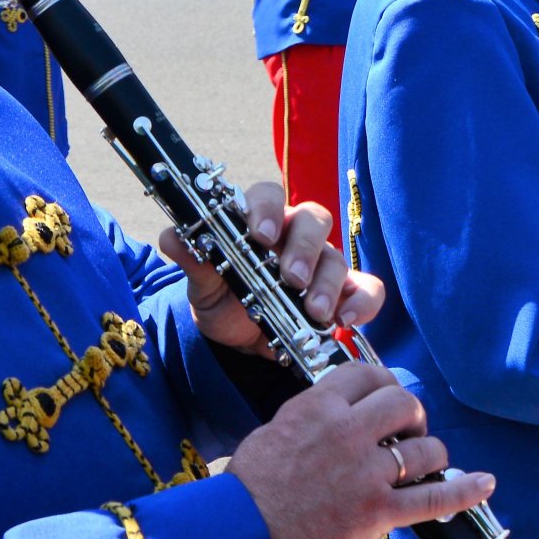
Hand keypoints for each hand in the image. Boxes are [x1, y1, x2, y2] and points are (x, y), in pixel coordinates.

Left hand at [157, 182, 384, 355]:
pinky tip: (343, 322)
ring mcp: (323, 265)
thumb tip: (172, 237)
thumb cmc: (225, 300)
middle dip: (303, 248)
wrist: (238, 342)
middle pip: (313, 219)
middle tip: (290, 277)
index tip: (258, 235)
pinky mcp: (344, 294)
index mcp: (261, 224)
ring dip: (327, 284)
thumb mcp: (204, 285)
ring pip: (337, 257)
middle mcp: (297, 237)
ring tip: (314, 313)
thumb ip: (194, 260)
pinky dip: (361, 303)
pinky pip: (366, 289)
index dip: (267, 210)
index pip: (269, 196)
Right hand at [227, 362, 494, 538]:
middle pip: (402, 403)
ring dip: (431, 453)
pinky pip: (433, 497)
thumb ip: (309, 418)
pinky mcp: (378, 511)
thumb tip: (331, 415)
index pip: (366, 375)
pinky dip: (464, 491)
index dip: (383, 385)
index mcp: (317, 407)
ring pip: (423, 447)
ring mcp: (366, 472)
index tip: (386, 398)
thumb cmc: (248, 493)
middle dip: (411, 415)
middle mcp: (346, 432)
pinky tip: (483, 483)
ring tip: (426, 461)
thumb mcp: (273, 432)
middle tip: (408, 430)